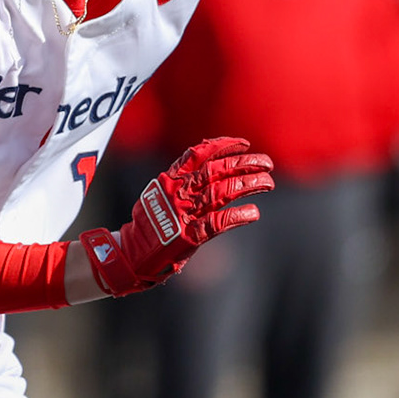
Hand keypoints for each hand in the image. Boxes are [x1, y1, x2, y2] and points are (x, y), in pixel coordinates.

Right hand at [79, 137, 273, 296]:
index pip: (200, 154)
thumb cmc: (148, 223)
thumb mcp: (158, 192)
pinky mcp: (190, 236)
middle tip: (267, 162)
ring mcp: (184, 214)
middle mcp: (178, 192)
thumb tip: (206, 160)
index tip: (244, 144)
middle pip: (217, 170)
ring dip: (248, 185)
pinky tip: (254, 213)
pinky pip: (219, 223)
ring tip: (268, 182)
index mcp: (170, 179)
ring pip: (223, 192)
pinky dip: (238, 216)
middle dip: (245, 163)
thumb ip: (181, 177)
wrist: (131, 254)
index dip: (224, 146)